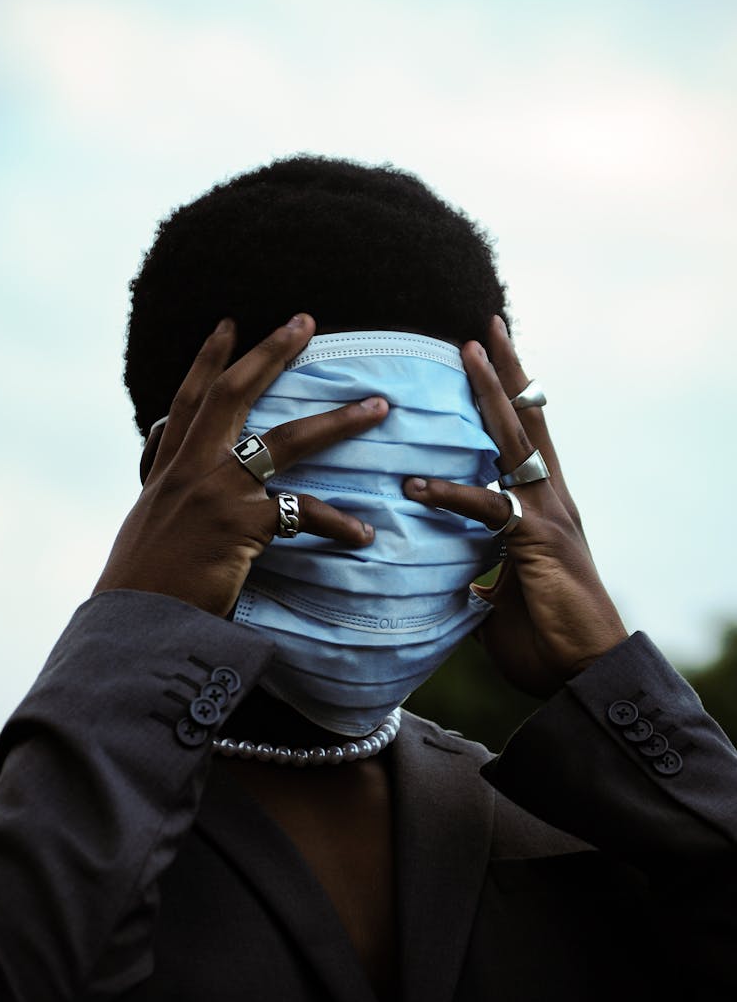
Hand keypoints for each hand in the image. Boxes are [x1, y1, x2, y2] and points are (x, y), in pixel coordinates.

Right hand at [94, 314, 388, 616]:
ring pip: (286, 440)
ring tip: (377, 406)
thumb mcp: (148, 527)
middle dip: (270, 353)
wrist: (133, 623)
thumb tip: (185, 488)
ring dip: (337, 421)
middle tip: (305, 321)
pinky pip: (303, 513)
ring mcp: (217, 492)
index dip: (209, 360)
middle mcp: (190, 469)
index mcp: (168, 469)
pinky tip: (364, 533)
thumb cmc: (144, 585)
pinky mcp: (241, 525)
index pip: (188, 401)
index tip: (229, 325)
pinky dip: (338, 523)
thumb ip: (170, 498)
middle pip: (233, 394)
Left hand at [404, 316, 626, 696]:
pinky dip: (452, 492)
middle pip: (530, 422)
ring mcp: (549, 515)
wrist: (584, 673)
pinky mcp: (538, 541)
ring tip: (469, 353)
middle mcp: (552, 500)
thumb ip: (479, 576)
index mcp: (544, 508)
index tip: (493, 360)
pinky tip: (417, 484)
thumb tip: (454, 581)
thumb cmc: (547, 639)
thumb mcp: (501, 598)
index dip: (512, 400)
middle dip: (508, 373)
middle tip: (486, 328)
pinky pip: (490, 507)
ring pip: (518, 441)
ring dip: (493, 394)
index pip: (527, 441)